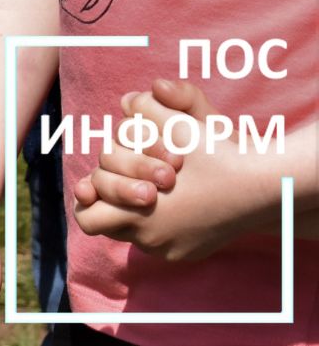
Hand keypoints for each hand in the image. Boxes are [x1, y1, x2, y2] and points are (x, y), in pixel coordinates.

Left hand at [73, 78, 281, 261]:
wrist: (267, 187)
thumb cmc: (219, 154)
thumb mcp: (179, 124)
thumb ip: (144, 110)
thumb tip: (126, 101)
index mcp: (141, 215)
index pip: (88, 215)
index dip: (89, 193)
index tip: (95, 178)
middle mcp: (153, 240)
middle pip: (103, 223)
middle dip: (111, 195)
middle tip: (131, 176)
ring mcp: (170, 250)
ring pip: (130, 230)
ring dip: (131, 207)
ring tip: (148, 182)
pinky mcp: (187, 253)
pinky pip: (155, 239)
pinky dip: (154, 218)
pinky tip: (169, 197)